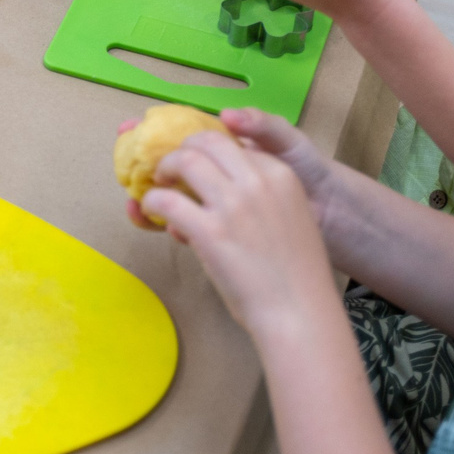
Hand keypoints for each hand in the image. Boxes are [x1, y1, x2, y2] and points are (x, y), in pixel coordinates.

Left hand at [145, 119, 341, 336]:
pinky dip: (153, 201)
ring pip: (185, 160)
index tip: (199, 163)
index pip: (237, 145)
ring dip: (165, 168)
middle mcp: (257, 181)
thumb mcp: (291, 220)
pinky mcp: (209, 231)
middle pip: (209, 141)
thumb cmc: (298, 276)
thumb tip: (222, 198)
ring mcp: (232, 204)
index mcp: (282, 176)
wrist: (300, 312)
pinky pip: (167, 200)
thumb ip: (262, 201)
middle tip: (172, 165)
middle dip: (185, 148)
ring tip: (159, 182)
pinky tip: (152, 209)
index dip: (212, 152)